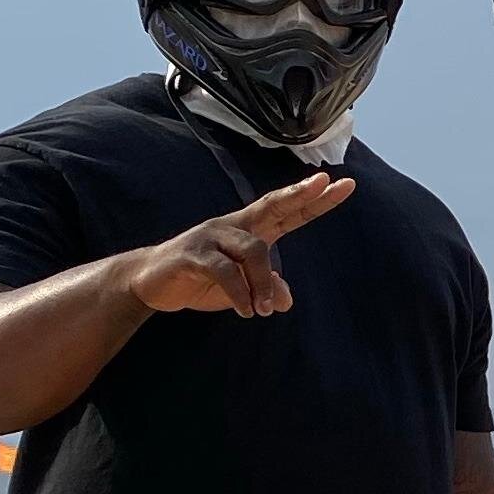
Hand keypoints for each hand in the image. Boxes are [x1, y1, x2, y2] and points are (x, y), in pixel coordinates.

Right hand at [120, 173, 356, 316]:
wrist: (150, 283)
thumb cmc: (202, 281)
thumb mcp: (243, 291)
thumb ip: (266, 291)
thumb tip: (283, 301)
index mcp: (250, 231)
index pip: (287, 212)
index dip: (314, 200)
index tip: (343, 183)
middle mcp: (234, 226)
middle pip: (271, 205)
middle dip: (299, 194)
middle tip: (323, 183)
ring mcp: (212, 237)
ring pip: (253, 250)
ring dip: (263, 284)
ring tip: (262, 311)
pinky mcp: (192, 254)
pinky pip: (224, 271)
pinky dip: (239, 293)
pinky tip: (246, 311)